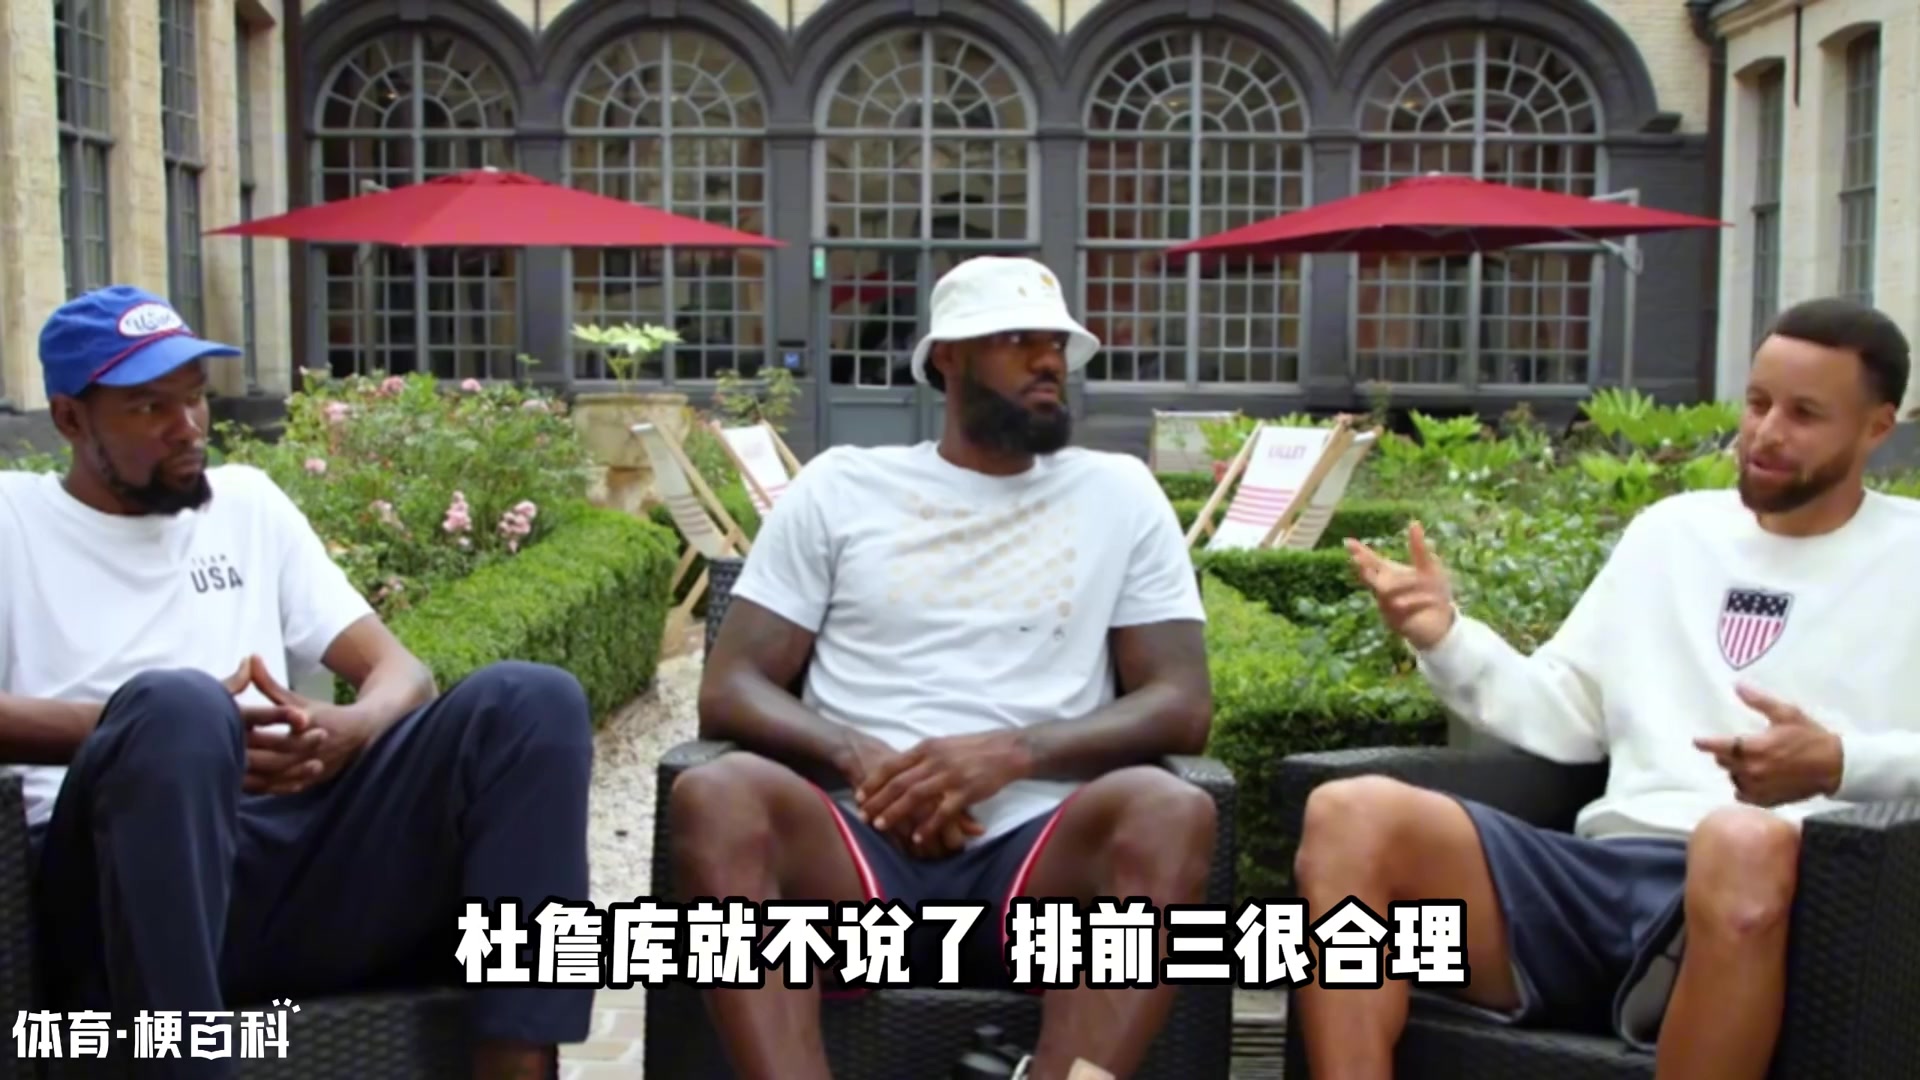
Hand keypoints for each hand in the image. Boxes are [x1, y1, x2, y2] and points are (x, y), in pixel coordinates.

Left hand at [225, 655, 370, 795]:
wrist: (361, 733)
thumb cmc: (323, 714)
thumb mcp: (296, 700)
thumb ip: (269, 684)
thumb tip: (250, 658)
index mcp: (309, 722)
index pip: (273, 730)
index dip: (248, 733)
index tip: (223, 727)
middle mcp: (313, 746)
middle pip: (272, 756)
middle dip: (245, 756)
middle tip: (215, 752)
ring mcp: (313, 766)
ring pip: (276, 775)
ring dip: (251, 775)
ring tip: (224, 769)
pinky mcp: (311, 781)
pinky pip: (282, 788)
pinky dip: (262, 787)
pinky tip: (241, 785)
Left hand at [856, 731, 1029, 851]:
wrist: (1006, 750)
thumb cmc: (973, 748)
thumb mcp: (943, 745)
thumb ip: (922, 757)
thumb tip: (899, 769)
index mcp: (927, 748)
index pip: (892, 765)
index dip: (873, 781)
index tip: (859, 795)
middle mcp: (935, 761)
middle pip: (899, 783)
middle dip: (877, 801)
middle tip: (862, 816)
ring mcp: (950, 776)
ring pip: (915, 797)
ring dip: (895, 813)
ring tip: (880, 826)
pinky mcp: (966, 792)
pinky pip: (942, 812)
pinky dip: (928, 826)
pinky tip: (917, 838)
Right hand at [1346, 521, 1457, 650]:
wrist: (1442, 622)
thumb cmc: (1433, 591)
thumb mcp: (1429, 567)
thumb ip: (1419, 548)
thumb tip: (1414, 522)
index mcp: (1390, 573)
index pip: (1372, 561)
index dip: (1360, 552)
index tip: (1348, 541)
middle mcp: (1385, 588)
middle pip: (1370, 577)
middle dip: (1364, 569)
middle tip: (1357, 559)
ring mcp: (1387, 606)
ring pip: (1387, 592)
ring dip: (1406, 585)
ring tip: (1418, 580)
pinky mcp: (1395, 623)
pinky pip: (1403, 609)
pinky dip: (1418, 602)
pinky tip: (1431, 600)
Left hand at [1693, 685, 1844, 806]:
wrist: (1835, 766)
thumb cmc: (1810, 737)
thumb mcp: (1786, 713)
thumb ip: (1759, 701)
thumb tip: (1738, 686)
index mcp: (1755, 748)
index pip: (1719, 746)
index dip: (1706, 743)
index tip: (1697, 741)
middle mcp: (1753, 770)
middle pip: (1724, 762)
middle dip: (1725, 753)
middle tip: (1734, 747)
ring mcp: (1760, 787)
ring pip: (1733, 779)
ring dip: (1735, 770)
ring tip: (1748, 762)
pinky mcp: (1768, 799)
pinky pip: (1744, 795)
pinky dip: (1744, 787)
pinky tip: (1753, 779)